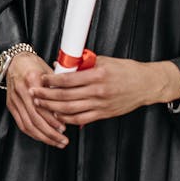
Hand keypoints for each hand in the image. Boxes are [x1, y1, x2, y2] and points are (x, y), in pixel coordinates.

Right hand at [5, 52, 68, 147]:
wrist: (15, 61)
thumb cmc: (34, 66)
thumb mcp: (50, 72)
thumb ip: (60, 88)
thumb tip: (74, 106)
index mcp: (32, 80)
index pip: (43, 106)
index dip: (53, 120)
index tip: (64, 127)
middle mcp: (21, 90)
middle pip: (35, 119)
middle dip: (50, 133)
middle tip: (63, 140)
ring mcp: (14, 99)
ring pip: (28, 124)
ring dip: (43, 136)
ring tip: (56, 142)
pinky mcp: (11, 105)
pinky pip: (21, 124)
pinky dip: (33, 133)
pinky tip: (43, 137)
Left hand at [31, 56, 179, 126]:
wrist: (146, 85)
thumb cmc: (126, 70)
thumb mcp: (104, 61)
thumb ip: (83, 63)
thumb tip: (61, 64)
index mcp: (98, 75)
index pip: (68, 79)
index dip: (51, 80)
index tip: (40, 79)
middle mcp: (98, 91)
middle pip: (65, 96)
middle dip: (45, 95)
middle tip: (33, 93)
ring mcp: (101, 105)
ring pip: (70, 110)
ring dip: (51, 108)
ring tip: (40, 104)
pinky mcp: (103, 114)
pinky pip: (81, 119)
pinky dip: (66, 119)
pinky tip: (56, 115)